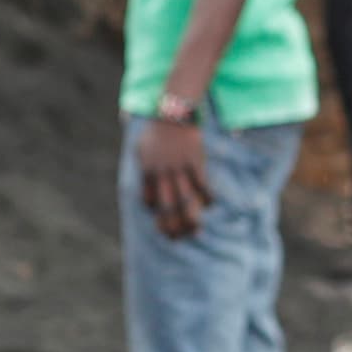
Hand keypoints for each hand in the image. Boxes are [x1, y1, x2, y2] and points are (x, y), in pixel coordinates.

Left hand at [135, 117, 212, 240]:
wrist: (172, 113)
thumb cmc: (155, 133)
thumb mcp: (141, 150)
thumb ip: (144, 171)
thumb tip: (148, 193)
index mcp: (147, 171)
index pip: (149, 201)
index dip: (155, 214)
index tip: (162, 220)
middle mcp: (162, 172)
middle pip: (167, 206)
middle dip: (172, 225)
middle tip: (177, 238)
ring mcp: (180, 167)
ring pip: (186, 199)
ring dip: (191, 218)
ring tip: (196, 230)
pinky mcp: (195, 161)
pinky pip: (202, 184)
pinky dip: (207, 197)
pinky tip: (209, 205)